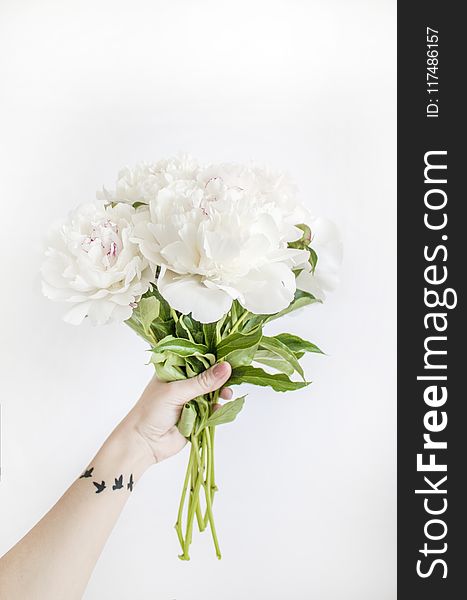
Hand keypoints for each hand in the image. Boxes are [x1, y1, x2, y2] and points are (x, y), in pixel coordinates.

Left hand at [117, 362, 231, 465]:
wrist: (144, 443)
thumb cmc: (151, 411)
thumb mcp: (177, 392)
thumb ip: (202, 382)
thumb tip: (226, 367)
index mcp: (175, 370)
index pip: (197, 358)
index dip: (213, 357)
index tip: (230, 356)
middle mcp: (184, 383)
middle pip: (208, 375)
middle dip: (221, 376)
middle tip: (232, 376)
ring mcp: (192, 399)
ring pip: (213, 392)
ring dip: (221, 392)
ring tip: (227, 394)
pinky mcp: (198, 416)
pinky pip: (213, 410)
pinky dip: (218, 409)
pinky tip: (220, 408)